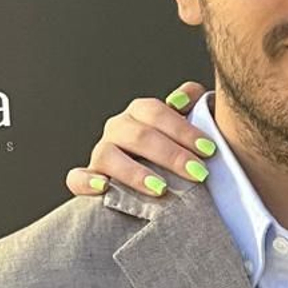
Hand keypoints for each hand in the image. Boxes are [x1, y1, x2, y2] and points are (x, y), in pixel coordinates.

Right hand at [64, 82, 210, 200]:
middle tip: (198, 173)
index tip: (209, 149)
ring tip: (161, 189)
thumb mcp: (186, 126)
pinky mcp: (88, 179)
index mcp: (140, 112)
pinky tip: (104, 187)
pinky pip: (77, 178)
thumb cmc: (176, 150)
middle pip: (139, 135)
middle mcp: (117, 128)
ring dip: (135, 172)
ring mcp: (101, 152)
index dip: (183, 129)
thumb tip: (185, 98)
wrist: (160, 180)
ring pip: (109, 155)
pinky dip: (87, 181)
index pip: (157, 113)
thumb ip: (192, 103)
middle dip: (171, 155)